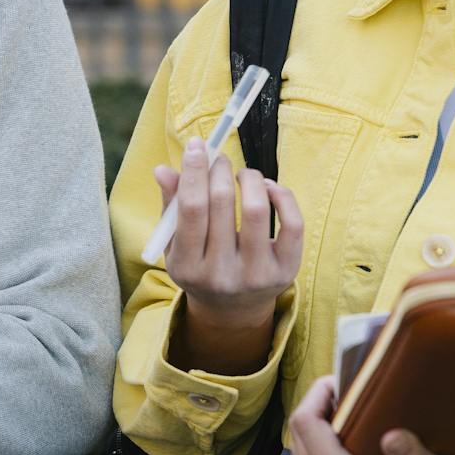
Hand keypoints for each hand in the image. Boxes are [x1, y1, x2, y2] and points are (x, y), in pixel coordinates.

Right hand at [154, 139, 301, 371]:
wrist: (233, 309)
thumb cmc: (201, 266)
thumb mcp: (177, 244)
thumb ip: (171, 207)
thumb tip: (163, 170)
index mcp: (188, 268)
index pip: (191, 209)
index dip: (194, 171)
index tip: (197, 145)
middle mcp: (221, 275)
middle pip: (220, 204)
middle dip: (219, 169)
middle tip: (219, 158)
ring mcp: (256, 275)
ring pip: (256, 209)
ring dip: (249, 178)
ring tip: (242, 173)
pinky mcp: (286, 271)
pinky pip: (291, 223)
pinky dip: (281, 195)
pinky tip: (268, 188)